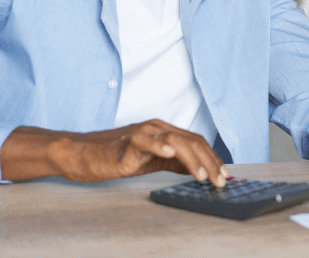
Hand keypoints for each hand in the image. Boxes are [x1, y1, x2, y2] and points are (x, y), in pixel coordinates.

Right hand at [1, 119, 226, 183]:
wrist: (83, 155)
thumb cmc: (116, 156)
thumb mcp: (151, 160)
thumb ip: (173, 161)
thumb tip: (198, 169)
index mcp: (164, 131)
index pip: (196, 141)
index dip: (213, 158)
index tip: (224, 175)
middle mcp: (156, 127)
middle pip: (191, 140)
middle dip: (209, 162)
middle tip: (219, 181)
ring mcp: (142, 132)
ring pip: (175, 140)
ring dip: (192, 158)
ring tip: (203, 176)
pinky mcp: (127, 141)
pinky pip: (146, 140)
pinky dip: (161, 145)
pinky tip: (171, 153)